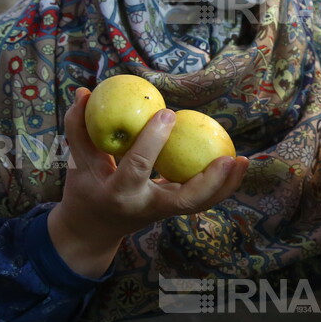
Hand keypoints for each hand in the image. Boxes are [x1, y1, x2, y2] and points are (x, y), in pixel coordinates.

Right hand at [47, 87, 249, 278]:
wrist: (93, 230)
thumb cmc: (85, 188)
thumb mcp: (77, 162)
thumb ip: (78, 127)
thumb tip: (84, 91)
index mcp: (118, 192)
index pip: (138, 166)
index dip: (152, 140)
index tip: (169, 112)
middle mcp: (145, 206)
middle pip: (185, 200)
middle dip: (209, 181)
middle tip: (228, 156)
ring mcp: (163, 213)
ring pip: (201, 205)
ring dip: (226, 185)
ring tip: (243, 160)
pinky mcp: (174, 211)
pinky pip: (203, 200)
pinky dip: (222, 185)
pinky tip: (237, 163)